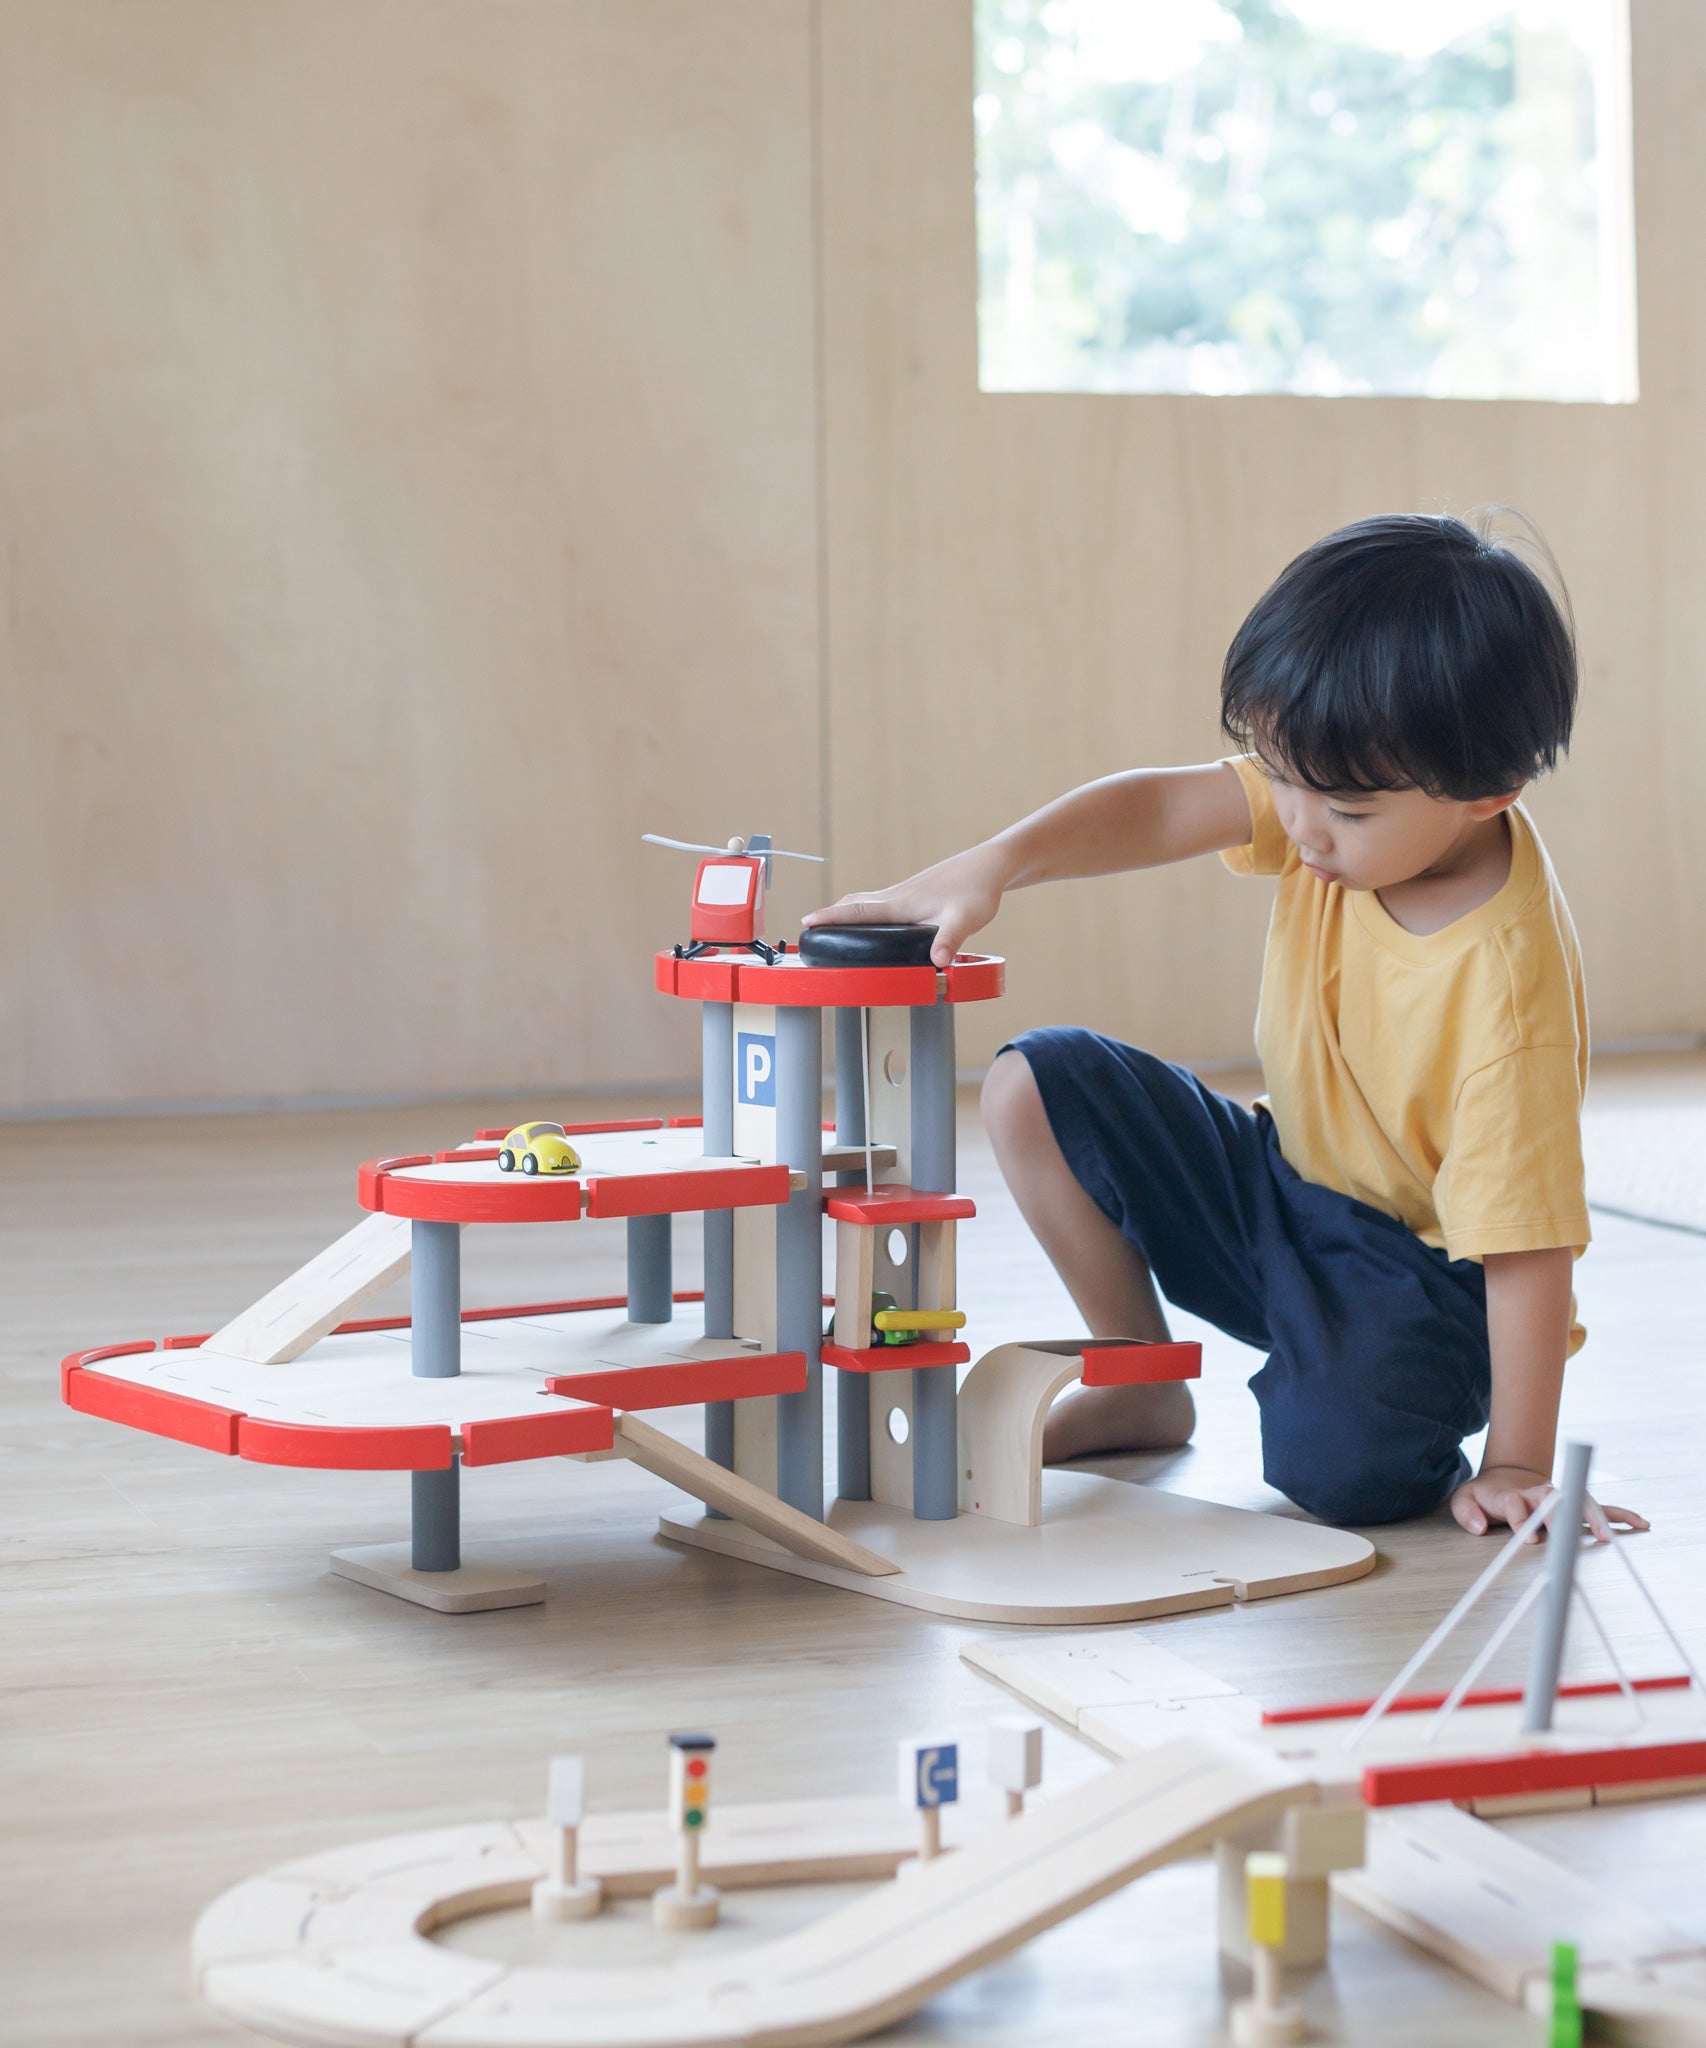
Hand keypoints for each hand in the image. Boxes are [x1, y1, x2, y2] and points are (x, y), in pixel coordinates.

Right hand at [802, 844, 1009, 967]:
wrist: (989, 865)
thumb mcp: (965, 919)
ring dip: (846, 912)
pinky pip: (879, 903)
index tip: (806, 921)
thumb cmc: (977, 889)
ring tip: (833, 927)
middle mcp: (897, 896)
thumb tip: (937, 962)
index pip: (857, 910)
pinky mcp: (913, 894)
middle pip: (854, 903)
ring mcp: (904, 893)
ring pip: (866, 902)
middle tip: (810, 927)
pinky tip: (872, 922)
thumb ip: (949, 940)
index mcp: (901, 903)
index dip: (830, 917)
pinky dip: (864, 911)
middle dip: (831, 915)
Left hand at [1451, 1465, 1649, 1541]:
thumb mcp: (1466, 1499)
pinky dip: (1620, 1515)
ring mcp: (1560, 1497)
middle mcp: (1539, 1493)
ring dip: (1594, 1517)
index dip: (1521, 1519)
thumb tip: (1480, 1528)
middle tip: (1572, 1533)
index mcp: (1512, 1495)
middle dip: (1565, 1515)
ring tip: (1608, 1537)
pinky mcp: (1575, 1503)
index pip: (1515, 1504)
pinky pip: (1601, 1507)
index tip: (1528, 1538)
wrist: (1508, 1478)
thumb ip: (1467, 1513)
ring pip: (1579, 1501)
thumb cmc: (1487, 1495)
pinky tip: (1641, 1524)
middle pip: (1552, 1498)